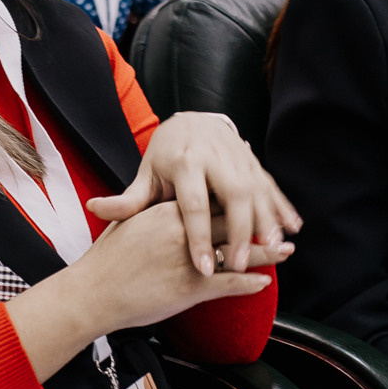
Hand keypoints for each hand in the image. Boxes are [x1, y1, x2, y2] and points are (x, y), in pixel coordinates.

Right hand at [6, 203, 275, 379]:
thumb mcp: (127, 225)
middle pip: (230, 222)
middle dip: (257, 223)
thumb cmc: (106, 260)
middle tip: (279, 223)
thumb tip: (158, 205)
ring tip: (286, 250)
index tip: (252, 196)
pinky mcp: (191, 287)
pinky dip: (249, 283)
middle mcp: (183, 231)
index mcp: (168, 212)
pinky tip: (265, 282)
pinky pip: (229, 283)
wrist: (92, 291)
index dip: (233, 200)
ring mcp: (190, 259)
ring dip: (265, 252)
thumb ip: (147, 211)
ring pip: (237, 252)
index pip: (210, 200)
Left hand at [85, 112, 300, 274]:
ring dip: (266, 220)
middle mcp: (214, 157)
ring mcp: (238, 157)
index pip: (193, 205)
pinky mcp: (253, 161)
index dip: (199, 237)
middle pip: (231, 196)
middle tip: (240, 264)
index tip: (204, 268)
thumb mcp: (146, 176)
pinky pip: (271, 185)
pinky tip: (292, 228)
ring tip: (273, 249)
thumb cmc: (165, 156)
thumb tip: (95, 207)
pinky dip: (283, 206)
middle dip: (238, 231)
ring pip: (257, 190)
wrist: (191, 120)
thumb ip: (127, 199)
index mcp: (184, 163)